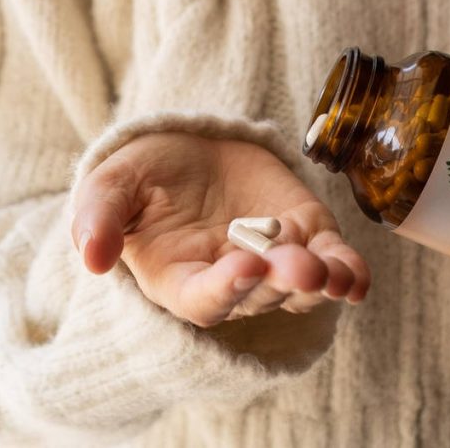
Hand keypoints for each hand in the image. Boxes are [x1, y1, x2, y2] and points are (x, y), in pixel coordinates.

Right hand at [71, 134, 369, 326]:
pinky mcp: (308, 237)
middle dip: (281, 282)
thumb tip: (91, 258)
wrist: (195, 149)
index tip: (244, 265)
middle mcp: (233, 281)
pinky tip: (358, 278)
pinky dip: (349, 274)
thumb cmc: (148, 174)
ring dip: (322, 282)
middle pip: (261, 294)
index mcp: (181, 280)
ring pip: (303, 286)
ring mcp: (276, 263)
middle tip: (300, 266)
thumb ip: (100, 218)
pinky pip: (333, 263)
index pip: (205, 301)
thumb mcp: (114, 185)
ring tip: (335, 273)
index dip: (225, 289)